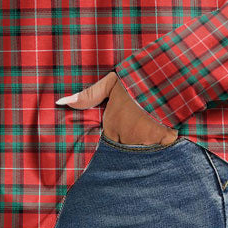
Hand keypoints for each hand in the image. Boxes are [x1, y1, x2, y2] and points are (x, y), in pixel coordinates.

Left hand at [56, 71, 178, 145]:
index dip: (117, 133)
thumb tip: (62, 102)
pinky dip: (164, 142)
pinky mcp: (164, 141)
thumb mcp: (111, 83)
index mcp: (113, 125)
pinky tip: (165, 131)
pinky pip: (162, 149)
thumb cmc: (136, 79)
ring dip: (147, 141)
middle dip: (132, 139)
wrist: (165, 77)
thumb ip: (89, 95)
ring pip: (144, 150)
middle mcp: (127, 138)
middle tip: (140, 124)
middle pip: (127, 147)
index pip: (110, 140)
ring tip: (152, 126)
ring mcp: (146, 141)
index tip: (125, 125)